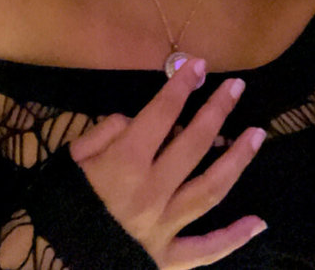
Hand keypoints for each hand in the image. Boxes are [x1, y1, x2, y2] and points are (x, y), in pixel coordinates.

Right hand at [70, 57, 266, 269]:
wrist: (56, 251)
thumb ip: (109, 129)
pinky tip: (258, 222)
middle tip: (237, 87)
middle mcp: (151, 192)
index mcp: (125, 163)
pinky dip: (233, 237)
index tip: (200, 65)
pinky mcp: (168, 259)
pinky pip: (205, 250)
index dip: (182, 86)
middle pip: (193, 145)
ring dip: (237, 160)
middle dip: (217, 110)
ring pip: (209, 190)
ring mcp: (162, 227)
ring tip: (257, 134)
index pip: (162, 113)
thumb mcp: (77, 153)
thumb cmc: (69, 194)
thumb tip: (141, 120)